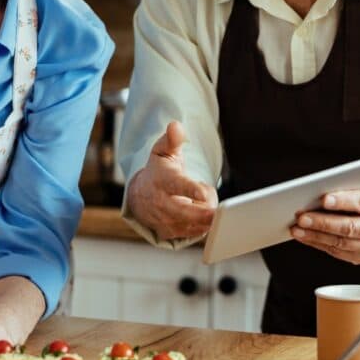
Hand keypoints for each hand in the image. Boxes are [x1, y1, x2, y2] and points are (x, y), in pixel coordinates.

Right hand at [127, 121, 217, 239]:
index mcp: (163, 180)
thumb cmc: (158, 171)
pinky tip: (202, 215)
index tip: (204, 193)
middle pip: (186, 212)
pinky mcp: (169, 232)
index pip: (179, 186)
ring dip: (205, 217)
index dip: (192, 190)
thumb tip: (175, 125)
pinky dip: (202, 226)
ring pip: (191, 225)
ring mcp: (164, 220)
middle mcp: (161, 202)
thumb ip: (172, 139)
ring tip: (205, 203)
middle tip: (219, 209)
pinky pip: (192, 234)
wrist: (140, 195)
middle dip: (205, 212)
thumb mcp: (162, 151)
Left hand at [290, 164, 359, 263]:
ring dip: (316, 236)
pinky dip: (318, 244)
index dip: (344, 202)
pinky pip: (337, 252)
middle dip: (324, 222)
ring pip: (341, 243)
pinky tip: (303, 236)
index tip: (324, 199)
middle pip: (350, 227)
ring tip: (297, 228)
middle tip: (302, 216)